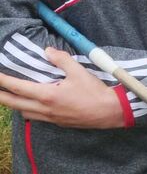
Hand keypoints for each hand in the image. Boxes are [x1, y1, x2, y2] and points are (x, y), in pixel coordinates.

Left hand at [0, 48, 122, 128]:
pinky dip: (27, 110)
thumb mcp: (79, 71)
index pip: (18, 88)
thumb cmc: (94, 92)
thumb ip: (62, 60)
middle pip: (14, 104)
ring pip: (23, 112)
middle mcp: (45, 109)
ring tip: (9, 96)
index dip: (3, 81)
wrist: (108, 112)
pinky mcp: (57, 122)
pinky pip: (35, 117)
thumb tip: (47, 51)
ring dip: (13, 104)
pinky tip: (31, 104)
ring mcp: (50, 117)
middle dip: (0, 96)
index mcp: (48, 95)